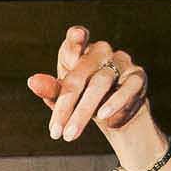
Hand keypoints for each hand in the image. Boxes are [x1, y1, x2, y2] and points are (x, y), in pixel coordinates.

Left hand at [26, 26, 151, 143]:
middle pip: (81, 74)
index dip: (75, 39)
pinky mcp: (138, 76)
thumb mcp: (64, 96)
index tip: (77, 37)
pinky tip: (105, 120)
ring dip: (85, 111)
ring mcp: (121, 61)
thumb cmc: (82, 99)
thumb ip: (50, 89)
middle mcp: (101, 51)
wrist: (115, 115)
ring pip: (102, 82)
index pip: (75, 39)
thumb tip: (32, 81)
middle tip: (56, 133)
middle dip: (66, 105)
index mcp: (79, 51)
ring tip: (72, 133)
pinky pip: (128, 88)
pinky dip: (116, 105)